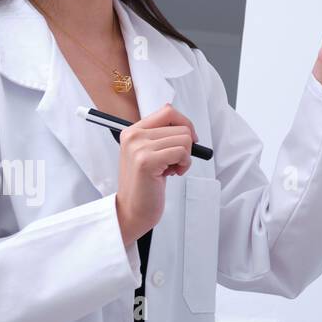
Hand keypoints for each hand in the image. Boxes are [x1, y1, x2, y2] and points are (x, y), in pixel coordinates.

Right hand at [115, 103, 196, 246]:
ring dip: (185, 157)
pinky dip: (184, 165)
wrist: (133, 210)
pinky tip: (171, 174)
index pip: (168, 111)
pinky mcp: (146, 161)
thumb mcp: (151, 152)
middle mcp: (133, 135)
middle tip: (172, 163)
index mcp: (133, 130)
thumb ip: (162, 135)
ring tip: (170, 169)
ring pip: (185, 139)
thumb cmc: (147, 183)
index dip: (185, 124)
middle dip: (185, 146)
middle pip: (181, 127)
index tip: (188, 140)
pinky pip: (182, 152)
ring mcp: (138, 147)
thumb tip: (186, 124)